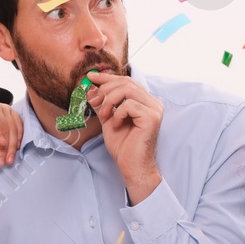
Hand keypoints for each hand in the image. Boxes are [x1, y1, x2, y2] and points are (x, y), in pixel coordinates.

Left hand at [0, 97, 22, 166]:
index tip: (2, 145)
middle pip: (6, 125)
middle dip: (7, 145)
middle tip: (5, 160)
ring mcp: (4, 108)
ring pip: (14, 126)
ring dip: (14, 143)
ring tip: (10, 158)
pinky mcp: (10, 112)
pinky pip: (19, 124)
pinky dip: (19, 136)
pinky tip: (17, 147)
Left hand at [85, 72, 163, 201]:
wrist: (131, 166)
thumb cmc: (123, 146)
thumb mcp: (108, 120)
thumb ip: (102, 104)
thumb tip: (90, 88)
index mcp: (144, 101)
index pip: (126, 81)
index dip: (107, 77)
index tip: (90, 77)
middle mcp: (152, 102)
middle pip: (126, 82)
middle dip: (105, 89)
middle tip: (93, 100)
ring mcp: (154, 109)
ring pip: (127, 90)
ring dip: (109, 100)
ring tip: (104, 114)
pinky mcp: (152, 118)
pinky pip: (129, 105)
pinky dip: (118, 113)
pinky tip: (116, 124)